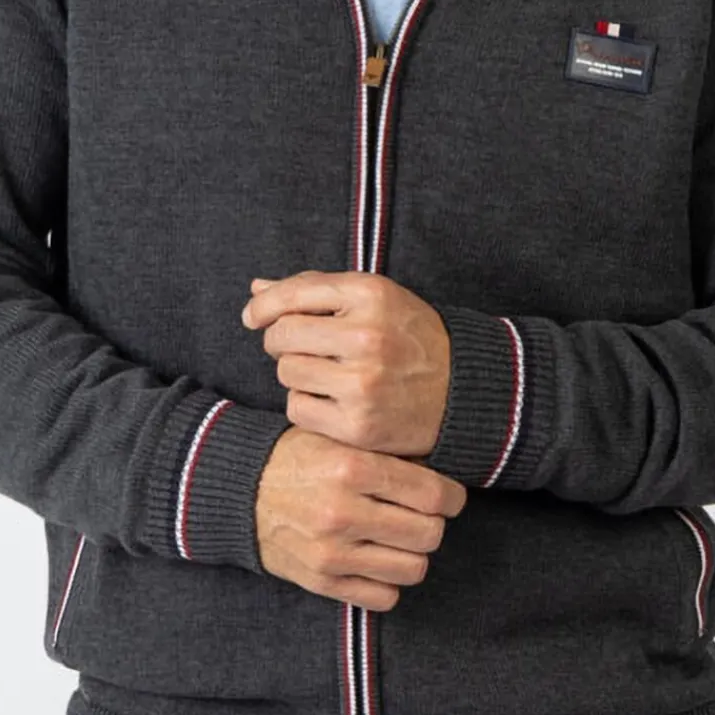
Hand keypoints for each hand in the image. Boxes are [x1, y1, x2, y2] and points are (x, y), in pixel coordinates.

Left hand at [240, 270, 450, 457]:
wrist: (462, 391)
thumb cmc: (409, 338)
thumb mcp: (374, 299)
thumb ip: (315, 290)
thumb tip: (256, 290)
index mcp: (372, 294)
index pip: (294, 295)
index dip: (263, 307)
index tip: (253, 317)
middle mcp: (367, 336)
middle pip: (282, 336)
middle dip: (282, 341)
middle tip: (302, 348)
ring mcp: (363, 383)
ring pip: (287, 373)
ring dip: (297, 373)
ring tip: (327, 373)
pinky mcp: (358, 424)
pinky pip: (298, 408)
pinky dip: (307, 404)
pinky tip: (332, 399)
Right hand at [254, 425, 466, 609]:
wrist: (239, 490)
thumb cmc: (297, 457)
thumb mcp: (339, 438)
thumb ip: (386, 453)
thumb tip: (442, 471)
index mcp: (352, 469)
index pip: (433, 495)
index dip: (451, 498)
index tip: (447, 498)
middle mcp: (343, 513)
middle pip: (429, 534)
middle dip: (432, 524)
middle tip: (421, 516)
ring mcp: (332, 553)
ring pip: (413, 569)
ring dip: (413, 554)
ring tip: (399, 539)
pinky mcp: (321, 581)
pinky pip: (383, 597)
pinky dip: (388, 583)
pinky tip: (377, 561)